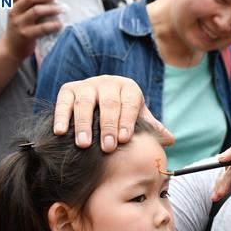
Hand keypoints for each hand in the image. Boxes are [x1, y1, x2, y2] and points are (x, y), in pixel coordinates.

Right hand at [2, 0, 61, 60]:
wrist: (10, 49)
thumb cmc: (18, 31)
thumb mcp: (18, 16)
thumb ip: (26, 6)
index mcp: (12, 6)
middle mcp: (14, 13)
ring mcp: (20, 24)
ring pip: (36, 11)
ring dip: (51, 9)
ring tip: (60, 10)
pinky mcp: (27, 35)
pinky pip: (42, 27)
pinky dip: (53, 25)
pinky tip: (59, 24)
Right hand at [53, 75, 173, 151]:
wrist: (100, 103)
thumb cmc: (124, 116)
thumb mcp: (138, 119)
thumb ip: (152, 129)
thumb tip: (170, 139)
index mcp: (129, 88)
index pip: (130, 103)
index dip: (127, 120)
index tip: (124, 139)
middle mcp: (108, 83)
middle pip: (108, 103)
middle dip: (108, 126)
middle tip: (108, 147)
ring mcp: (87, 85)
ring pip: (85, 102)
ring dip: (84, 124)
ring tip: (84, 144)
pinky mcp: (69, 89)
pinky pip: (64, 101)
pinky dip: (61, 116)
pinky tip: (60, 132)